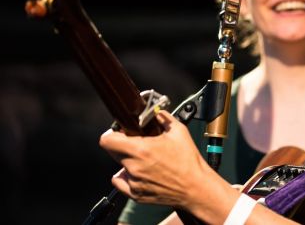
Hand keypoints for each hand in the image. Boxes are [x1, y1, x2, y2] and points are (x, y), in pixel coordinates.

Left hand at [99, 110, 213, 207]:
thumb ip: (163, 117)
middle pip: (113, 152)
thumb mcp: (179, 132)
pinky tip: (142, 174)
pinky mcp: (136, 194)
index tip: (120, 133)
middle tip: (137, 145)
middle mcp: (134, 167)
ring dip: (128, 162)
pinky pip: (122, 182)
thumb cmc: (189, 162)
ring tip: (146, 162)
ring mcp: (133, 182)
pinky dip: (128, 177)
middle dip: (122, 146)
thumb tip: (156, 112)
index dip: (112, 134)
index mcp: (141, 149)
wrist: (195, 187)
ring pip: (119, 167)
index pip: (107, 141)